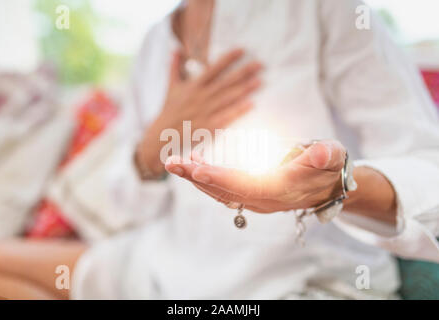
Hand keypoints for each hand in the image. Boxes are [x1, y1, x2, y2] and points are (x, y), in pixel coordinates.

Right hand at [138, 49, 262, 176]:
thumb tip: (175, 49)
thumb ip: (175, 67)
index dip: (228, 58)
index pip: (213, 68)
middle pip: (226, 82)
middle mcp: (200, 97)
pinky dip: (238, 110)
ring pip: (228, 98)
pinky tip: (251, 104)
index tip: (242, 50)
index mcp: (193, 86)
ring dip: (245, 89)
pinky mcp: (208, 126)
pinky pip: (226, 117)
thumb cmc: (169, 110)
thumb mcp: (171, 87)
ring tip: (260, 81)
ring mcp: (205, 112)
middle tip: (260, 64)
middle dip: (244, 72)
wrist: (163, 135)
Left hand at [165, 140, 345, 212]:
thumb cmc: (327, 166)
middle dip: (197, 177)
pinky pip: (223, 189)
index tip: (197, 168)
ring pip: (220, 191)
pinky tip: (193, 162)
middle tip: (172, 163)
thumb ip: (324, 156)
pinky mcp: (250, 196)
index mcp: (281, 189)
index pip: (245, 186)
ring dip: (195, 178)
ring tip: (174, 162)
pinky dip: (205, 178)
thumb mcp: (331, 156)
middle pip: (225, 191)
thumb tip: (320, 154)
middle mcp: (264, 200)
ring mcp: (255, 200)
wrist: (326, 185)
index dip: (221, 178)